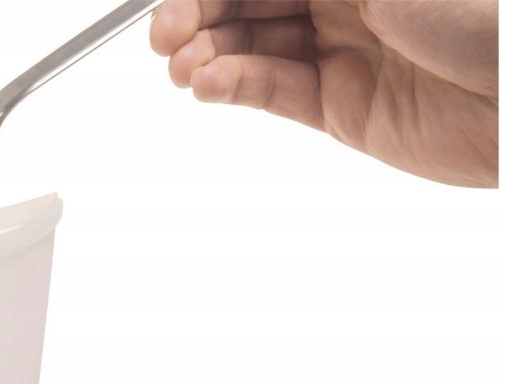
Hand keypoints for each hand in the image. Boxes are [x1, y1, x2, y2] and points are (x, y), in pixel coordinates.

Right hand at [149, 1, 497, 186]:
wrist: (520, 93)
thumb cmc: (477, 8)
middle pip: (248, 0)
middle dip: (198, 14)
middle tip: (163, 34)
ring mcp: (341, 49)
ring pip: (254, 46)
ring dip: (209, 54)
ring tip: (183, 68)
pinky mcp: (341, 105)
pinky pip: (274, 90)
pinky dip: (235, 86)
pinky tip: (209, 84)